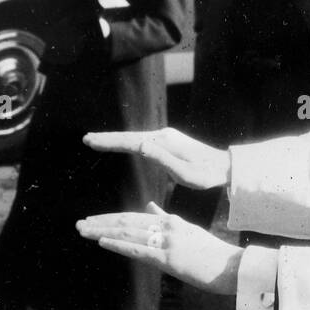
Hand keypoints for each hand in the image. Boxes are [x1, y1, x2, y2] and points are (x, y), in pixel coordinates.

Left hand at [76, 203, 242, 293]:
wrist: (233, 267)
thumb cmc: (213, 254)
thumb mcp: (190, 231)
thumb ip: (168, 219)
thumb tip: (149, 206)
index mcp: (171, 221)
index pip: (134, 216)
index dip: (111, 218)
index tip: (92, 219)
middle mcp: (167, 227)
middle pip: (127, 222)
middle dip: (101, 223)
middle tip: (80, 224)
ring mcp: (167, 242)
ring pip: (129, 233)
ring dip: (103, 231)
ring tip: (84, 231)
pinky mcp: (170, 259)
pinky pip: (139, 250)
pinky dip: (119, 244)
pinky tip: (103, 241)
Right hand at [84, 127, 230, 190]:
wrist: (222, 167)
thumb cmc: (204, 174)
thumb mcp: (183, 172)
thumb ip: (161, 159)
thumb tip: (139, 145)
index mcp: (163, 142)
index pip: (130, 141)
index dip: (110, 142)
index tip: (91, 141)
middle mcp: (162, 135)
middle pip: (129, 136)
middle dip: (107, 138)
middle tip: (86, 139)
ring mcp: (165, 137)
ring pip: (134, 138)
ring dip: (116, 140)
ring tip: (97, 141)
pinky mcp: (167, 142)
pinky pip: (142, 141)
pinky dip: (127, 142)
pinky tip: (122, 144)